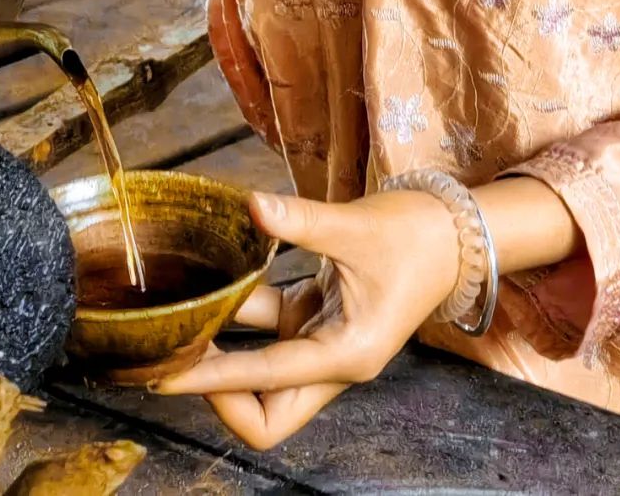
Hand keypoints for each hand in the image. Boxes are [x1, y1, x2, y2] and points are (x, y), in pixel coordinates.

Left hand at [152, 189, 459, 450]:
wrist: (453, 230)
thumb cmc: (415, 234)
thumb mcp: (354, 226)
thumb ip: (299, 221)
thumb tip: (250, 206)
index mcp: (347, 355)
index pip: (266, 385)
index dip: (212, 384)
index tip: (166, 375)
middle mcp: (332, 361)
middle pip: (266, 412)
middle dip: (219, 392)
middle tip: (175, 353)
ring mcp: (323, 341)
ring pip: (263, 372)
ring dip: (224, 350)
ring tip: (178, 321)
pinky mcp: (318, 316)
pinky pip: (270, 326)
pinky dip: (242, 307)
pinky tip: (214, 277)